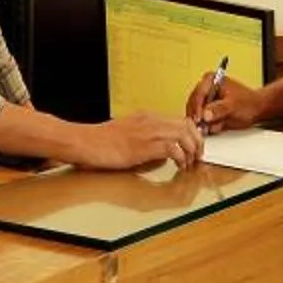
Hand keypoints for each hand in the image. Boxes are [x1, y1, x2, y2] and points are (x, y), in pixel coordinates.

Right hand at [76, 113, 206, 172]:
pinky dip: (180, 158)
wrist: (85, 142)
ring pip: (184, 134)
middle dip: (197, 142)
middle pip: (187, 125)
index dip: (192, 133)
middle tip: (197, 157)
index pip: (180, 119)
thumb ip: (146, 138)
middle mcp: (151, 121)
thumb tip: (163, 152)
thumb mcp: (127, 134)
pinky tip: (178, 166)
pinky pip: (172, 148)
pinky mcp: (144, 146)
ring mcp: (148, 132)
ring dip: (191, 150)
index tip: (194, 147)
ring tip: (190, 163)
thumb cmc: (100, 141)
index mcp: (147, 117)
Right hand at [191, 73, 267, 134]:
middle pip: (193, 104)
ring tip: (212, 126)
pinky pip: (200, 119)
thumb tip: (206, 115)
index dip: (197, 109)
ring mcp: (205, 99)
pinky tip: (214, 126)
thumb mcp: (233, 106)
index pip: (198, 94)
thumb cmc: (248, 103)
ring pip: (194, 113)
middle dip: (198, 117)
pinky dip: (205, 125)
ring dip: (201, 122)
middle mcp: (205, 87)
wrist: (257, 109)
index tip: (199, 120)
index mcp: (210, 79)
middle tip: (202, 127)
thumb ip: (219, 110)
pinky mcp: (206, 109)